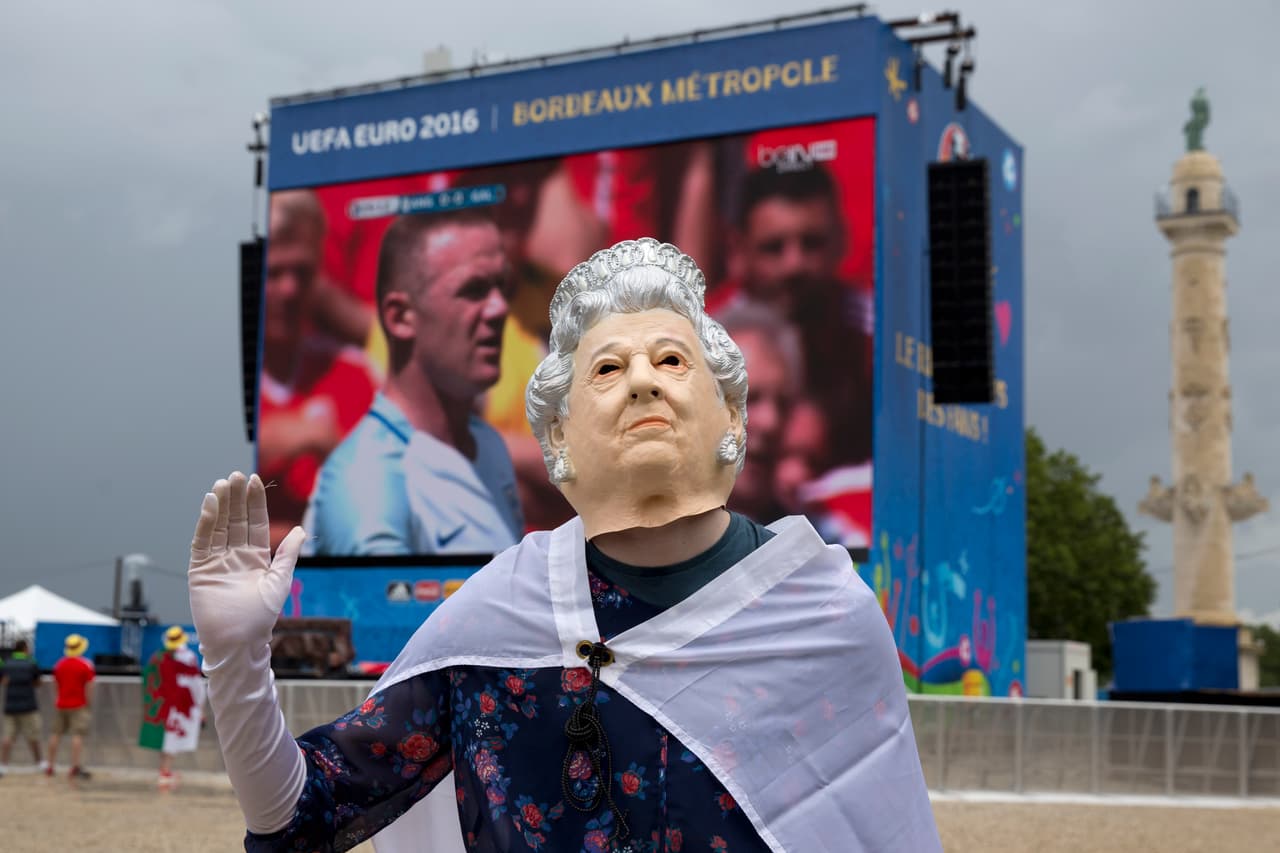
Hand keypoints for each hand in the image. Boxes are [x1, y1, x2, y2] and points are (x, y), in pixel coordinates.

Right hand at [188, 472, 304, 656]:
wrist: (238, 642)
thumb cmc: (261, 617)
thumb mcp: (280, 581)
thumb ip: (288, 555)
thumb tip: (300, 531)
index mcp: (256, 558)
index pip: (255, 523)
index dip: (254, 503)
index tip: (254, 480)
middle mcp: (235, 556)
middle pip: (235, 520)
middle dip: (236, 498)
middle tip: (236, 475)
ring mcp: (217, 561)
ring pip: (218, 527)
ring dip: (220, 505)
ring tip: (222, 484)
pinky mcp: (200, 570)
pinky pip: (202, 542)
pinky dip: (205, 523)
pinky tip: (210, 504)